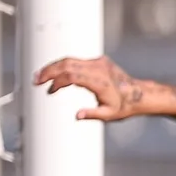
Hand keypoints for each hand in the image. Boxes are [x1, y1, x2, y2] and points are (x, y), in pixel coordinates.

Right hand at [35, 56, 159, 121]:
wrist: (138, 95)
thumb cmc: (124, 105)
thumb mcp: (109, 114)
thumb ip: (92, 114)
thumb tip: (78, 115)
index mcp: (100, 82)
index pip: (72, 76)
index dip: (57, 81)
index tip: (50, 90)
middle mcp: (99, 69)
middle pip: (67, 64)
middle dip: (49, 71)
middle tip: (37, 79)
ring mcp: (99, 63)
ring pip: (70, 60)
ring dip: (54, 67)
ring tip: (42, 76)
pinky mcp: (99, 61)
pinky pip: (77, 60)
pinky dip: (64, 65)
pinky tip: (56, 73)